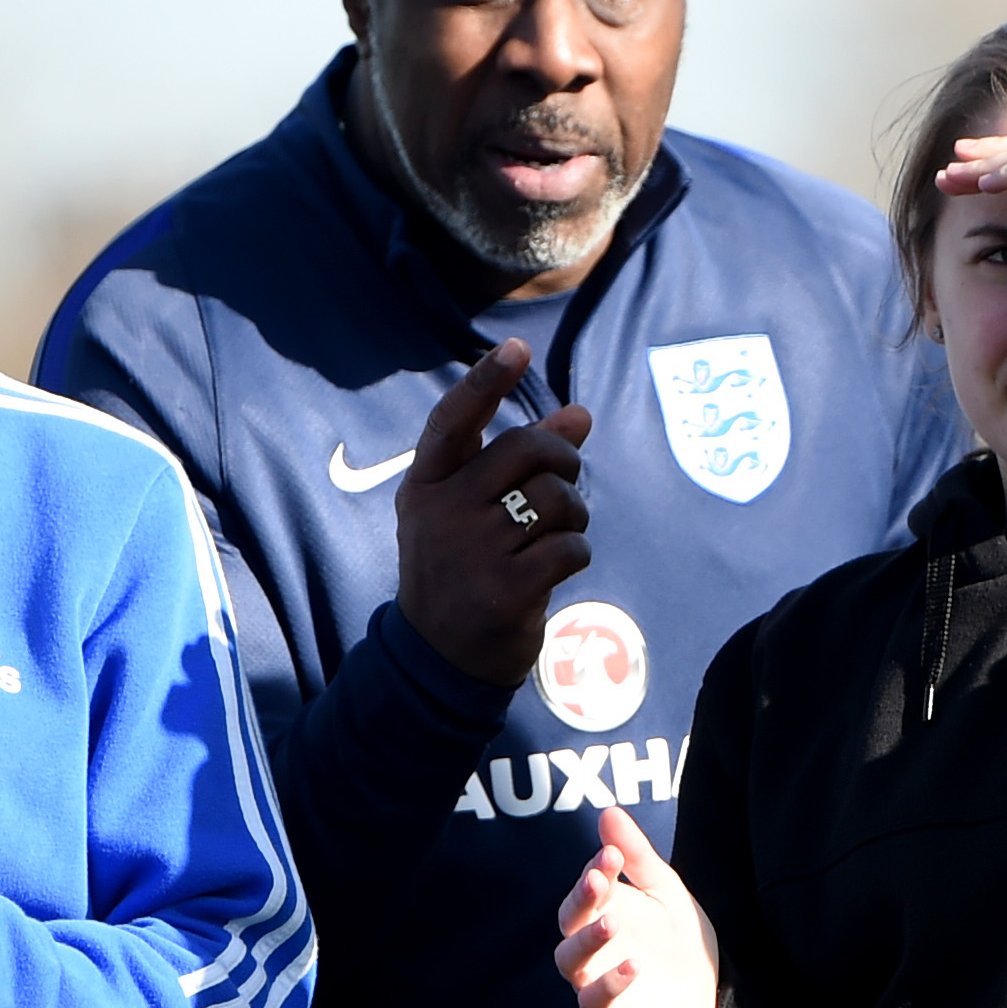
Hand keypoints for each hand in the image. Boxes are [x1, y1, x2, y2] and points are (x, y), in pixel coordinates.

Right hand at [395, 337, 594, 689]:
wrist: (442, 660)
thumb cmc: (463, 571)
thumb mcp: (473, 513)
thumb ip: (520, 463)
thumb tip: (580, 413)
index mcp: (426, 488)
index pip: (452, 422)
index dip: (485, 382)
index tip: (515, 348)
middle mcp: (443, 513)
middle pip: (525, 450)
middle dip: (563, 458)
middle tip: (567, 479)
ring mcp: (473, 551)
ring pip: (555, 497)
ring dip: (573, 513)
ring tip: (557, 534)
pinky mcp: (507, 588)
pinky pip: (570, 545)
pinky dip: (576, 552)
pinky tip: (556, 568)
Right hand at [553, 806, 717, 1007]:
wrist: (709, 997)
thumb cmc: (679, 940)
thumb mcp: (665, 891)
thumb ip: (638, 856)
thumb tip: (607, 811)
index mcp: (602, 910)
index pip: (587, 888)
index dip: (595, 870)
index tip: (612, 854)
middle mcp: (590, 945)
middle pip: (568, 921)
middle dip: (580, 900)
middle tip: (599, 881)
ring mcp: (595, 980)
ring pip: (570, 960)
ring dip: (586, 940)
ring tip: (610, 923)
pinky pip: (595, 1002)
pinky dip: (609, 984)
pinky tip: (633, 966)